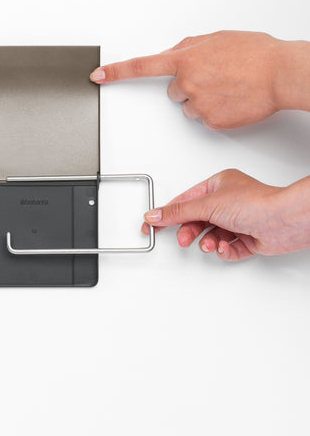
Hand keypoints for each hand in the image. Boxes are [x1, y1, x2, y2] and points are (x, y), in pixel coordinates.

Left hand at [90, 31, 309, 128]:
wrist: (280, 74)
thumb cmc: (255, 54)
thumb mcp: (218, 39)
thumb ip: (189, 46)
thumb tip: (174, 52)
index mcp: (184, 59)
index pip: (141, 67)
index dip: (116, 72)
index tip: (98, 75)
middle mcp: (186, 83)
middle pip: (173, 91)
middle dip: (188, 86)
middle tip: (213, 78)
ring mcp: (197, 104)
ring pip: (188, 107)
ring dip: (202, 100)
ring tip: (226, 88)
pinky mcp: (210, 121)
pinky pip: (203, 118)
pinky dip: (214, 111)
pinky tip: (230, 100)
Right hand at [141, 169, 309, 260]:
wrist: (285, 220)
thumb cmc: (256, 203)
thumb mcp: (207, 204)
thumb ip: (178, 212)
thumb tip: (155, 215)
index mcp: (217, 185)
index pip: (184, 201)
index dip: (166, 214)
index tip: (151, 225)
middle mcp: (227, 202)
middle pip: (196, 220)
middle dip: (190, 232)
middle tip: (184, 239)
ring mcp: (237, 220)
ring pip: (211, 235)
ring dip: (208, 242)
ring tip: (210, 244)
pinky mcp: (248, 238)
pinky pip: (227, 247)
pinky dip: (224, 250)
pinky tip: (226, 247)